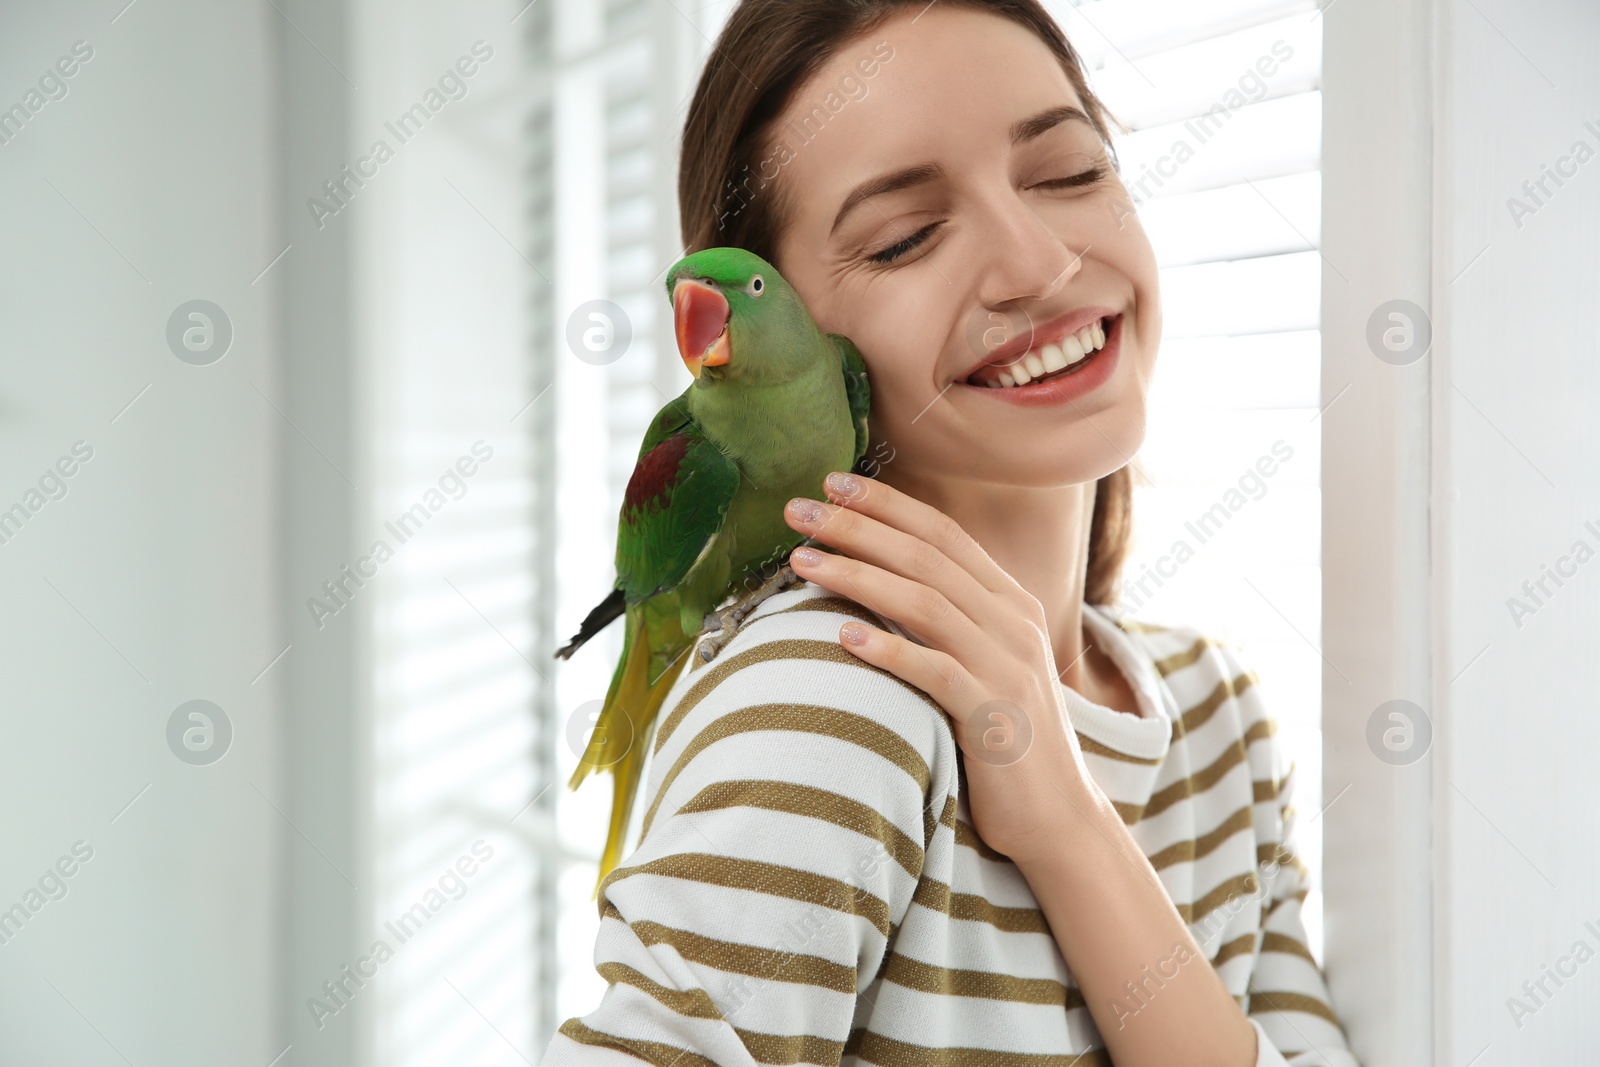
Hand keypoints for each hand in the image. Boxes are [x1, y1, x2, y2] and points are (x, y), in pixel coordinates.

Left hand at [782, 470, 1091, 865]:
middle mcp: (1012, 621)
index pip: (942, 533)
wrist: (1058, 815)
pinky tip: (843, 635)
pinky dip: (888, 649)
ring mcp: (1005, 665)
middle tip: (799, 509)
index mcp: (1010, 601)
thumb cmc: (1005, 736)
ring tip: (802, 561)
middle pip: (925, 557)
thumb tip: (881, 579)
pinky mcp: (992, 714)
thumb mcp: (985, 661)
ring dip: (858, 576)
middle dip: (858, 526)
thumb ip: (950, 617)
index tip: (831, 483)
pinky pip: (934, 671)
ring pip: (924, 603)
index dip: (886, 504)